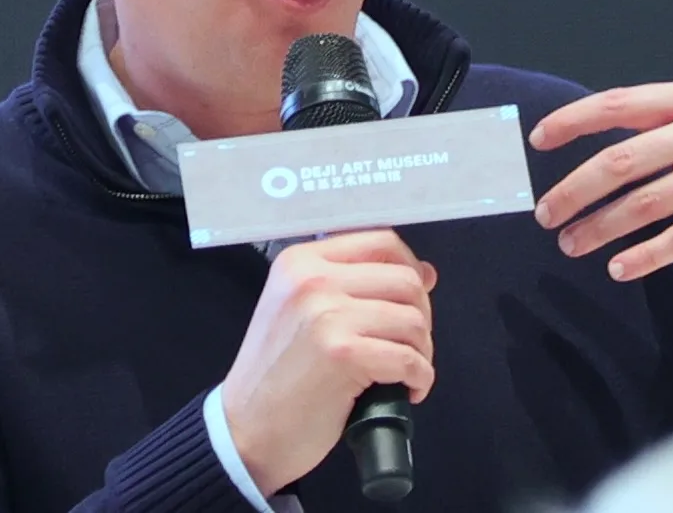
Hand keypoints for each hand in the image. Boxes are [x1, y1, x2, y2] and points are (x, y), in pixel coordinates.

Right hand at [219, 229, 438, 496]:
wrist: (247, 429)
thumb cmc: (276, 375)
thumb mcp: (300, 310)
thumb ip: (353, 284)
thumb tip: (425, 273)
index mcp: (300, 261)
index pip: (381, 242)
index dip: (410, 269)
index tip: (415, 297)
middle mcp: (313, 279)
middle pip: (405, 279)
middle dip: (421, 316)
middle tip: (408, 345)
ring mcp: (328, 315)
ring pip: (413, 319)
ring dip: (421, 351)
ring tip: (404, 371)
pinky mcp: (344, 354)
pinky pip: (410, 359)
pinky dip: (420, 378)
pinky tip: (406, 390)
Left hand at [530, 78, 672, 281]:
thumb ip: (665, 116)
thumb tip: (599, 137)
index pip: (619, 104)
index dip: (574, 121)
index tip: (538, 140)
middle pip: (624, 162)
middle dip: (576, 189)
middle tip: (546, 213)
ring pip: (647, 204)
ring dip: (602, 227)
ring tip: (572, 243)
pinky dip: (647, 256)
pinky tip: (619, 267)